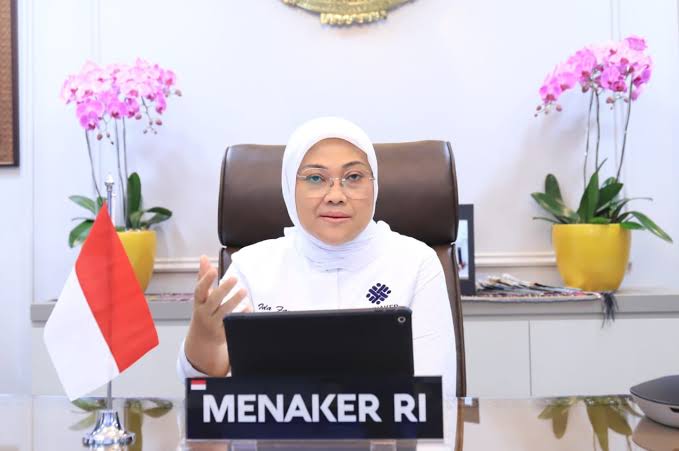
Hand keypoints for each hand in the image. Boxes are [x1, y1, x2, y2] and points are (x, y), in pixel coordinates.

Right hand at [184, 255, 250, 374]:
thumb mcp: (201, 296)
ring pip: (224, 312)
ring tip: (244, 291)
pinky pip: (233, 323)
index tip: (214, 269)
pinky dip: (241, 315)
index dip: (205, 280)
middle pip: (213, 301)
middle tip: (234, 278)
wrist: (202, 339)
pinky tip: (248, 308)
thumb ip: (203, 276)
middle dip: (223, 290)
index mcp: (198, 302)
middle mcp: (204, 313)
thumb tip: (204, 257)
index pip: (199, 290)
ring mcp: (213, 324)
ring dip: (234, 301)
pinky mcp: (223, 333)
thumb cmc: (203, 311)